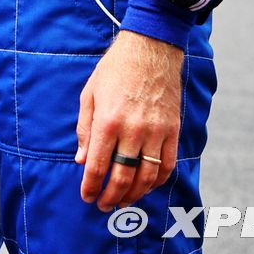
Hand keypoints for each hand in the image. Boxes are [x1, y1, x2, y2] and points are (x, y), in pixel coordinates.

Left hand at [75, 30, 184, 210]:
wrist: (150, 48)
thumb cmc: (115, 70)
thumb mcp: (90, 95)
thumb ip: (85, 130)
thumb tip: (81, 160)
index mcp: (108, 121)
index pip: (98, 167)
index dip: (91, 187)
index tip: (87, 197)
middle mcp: (133, 130)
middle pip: (122, 177)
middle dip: (110, 197)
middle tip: (103, 205)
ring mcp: (156, 131)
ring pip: (146, 177)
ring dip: (133, 195)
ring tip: (123, 200)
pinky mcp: (172, 130)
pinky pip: (168, 165)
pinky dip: (157, 181)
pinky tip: (147, 186)